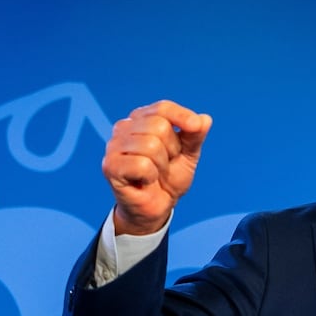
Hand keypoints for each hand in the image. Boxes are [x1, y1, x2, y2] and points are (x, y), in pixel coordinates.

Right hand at [102, 100, 212, 234]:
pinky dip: (150, 176)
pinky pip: (142, 164)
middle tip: (165, 164)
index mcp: (141, 118)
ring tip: (155, 174)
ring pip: (150, 145)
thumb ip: (195, 136)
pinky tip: (145, 181)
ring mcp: (113, 146)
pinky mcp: (110, 166)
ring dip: (161, 165)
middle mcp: (124, 127)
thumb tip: (205, 119)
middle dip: (171, 149)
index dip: (182, 116)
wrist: (158, 207)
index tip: (196, 127)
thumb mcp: (189, 154)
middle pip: (158, 126)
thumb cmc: (169, 178)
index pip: (163, 107)